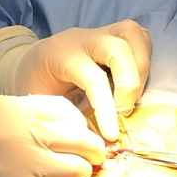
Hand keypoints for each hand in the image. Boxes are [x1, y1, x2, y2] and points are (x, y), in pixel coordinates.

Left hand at [0, 20, 151, 142]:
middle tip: (124, 112)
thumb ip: (62, 120)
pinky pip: (139, 37)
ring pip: (133, 34)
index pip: (93, 78)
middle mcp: (83, 39)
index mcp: (60, 55)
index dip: (107, 109)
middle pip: (118, 47)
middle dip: (130, 83)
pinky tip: (135, 83)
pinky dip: (144, 59)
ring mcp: (100, 32)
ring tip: (133, 96)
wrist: (32, 63)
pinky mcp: (114, 34)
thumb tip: (86, 143)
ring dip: (142, 67)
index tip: (111, 135)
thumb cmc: (37, 88)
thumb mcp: (39, 106)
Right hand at [0, 96, 105, 176]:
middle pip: (81, 141)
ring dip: (87, 171)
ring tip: (82, 171)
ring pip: (79, 169)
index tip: (84, 134)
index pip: (68, 112)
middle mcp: (20, 137)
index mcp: (15, 110)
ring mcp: (23, 169)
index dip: (83, 125)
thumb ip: (41, 111)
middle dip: (94, 149)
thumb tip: (87, 124)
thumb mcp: (3, 110)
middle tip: (95, 154)